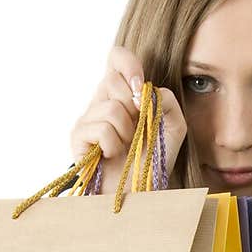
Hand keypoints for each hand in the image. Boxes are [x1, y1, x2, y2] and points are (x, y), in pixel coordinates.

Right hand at [70, 46, 187, 192]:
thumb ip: (168, 103)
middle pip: (113, 79)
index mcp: (122, 94)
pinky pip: (102, 129)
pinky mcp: (78, 137)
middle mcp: (102, 101)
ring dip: (127, 132)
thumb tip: (148, 90)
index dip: (128, 63)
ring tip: (125, 147)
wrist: (137, 193)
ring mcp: (87, 118)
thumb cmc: (151, 162)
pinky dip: (113, 145)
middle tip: (135, 130)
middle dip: (133, 107)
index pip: (116, 58)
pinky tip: (111, 155)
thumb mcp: (173, 129)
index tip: (140, 86)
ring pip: (112, 108)